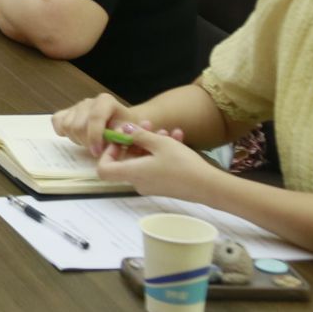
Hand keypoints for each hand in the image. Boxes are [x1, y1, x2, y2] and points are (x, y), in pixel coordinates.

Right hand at [51, 93, 133, 151]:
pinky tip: (76, 137)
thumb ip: (122, 135)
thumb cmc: (125, 130)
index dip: (94, 137)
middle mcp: (89, 101)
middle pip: (78, 125)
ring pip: (66, 126)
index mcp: (106, 101)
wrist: (121, 123)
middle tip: (96, 150)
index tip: (97, 153)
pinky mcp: (66, 111)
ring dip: (77, 139)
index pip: (95, 117)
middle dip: (86, 142)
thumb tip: (114, 137)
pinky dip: (63, 131)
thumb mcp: (129, 133)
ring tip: (89, 142)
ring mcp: (76, 106)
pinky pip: (57, 121)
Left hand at [93, 122, 209, 199]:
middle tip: (147, 125)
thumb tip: (124, 130)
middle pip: (126, 160)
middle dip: (136, 140)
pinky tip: (177, 138)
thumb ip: (139, 135)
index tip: (120, 139)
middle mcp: (138, 182)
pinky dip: (162, 152)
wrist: (209, 187)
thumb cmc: (182, 164)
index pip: (103, 169)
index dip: (107, 152)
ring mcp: (151, 185)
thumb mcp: (159, 143)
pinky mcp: (164, 185)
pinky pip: (155, 166)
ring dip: (152, 143)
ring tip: (166, 130)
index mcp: (132, 174)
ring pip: (143, 160)